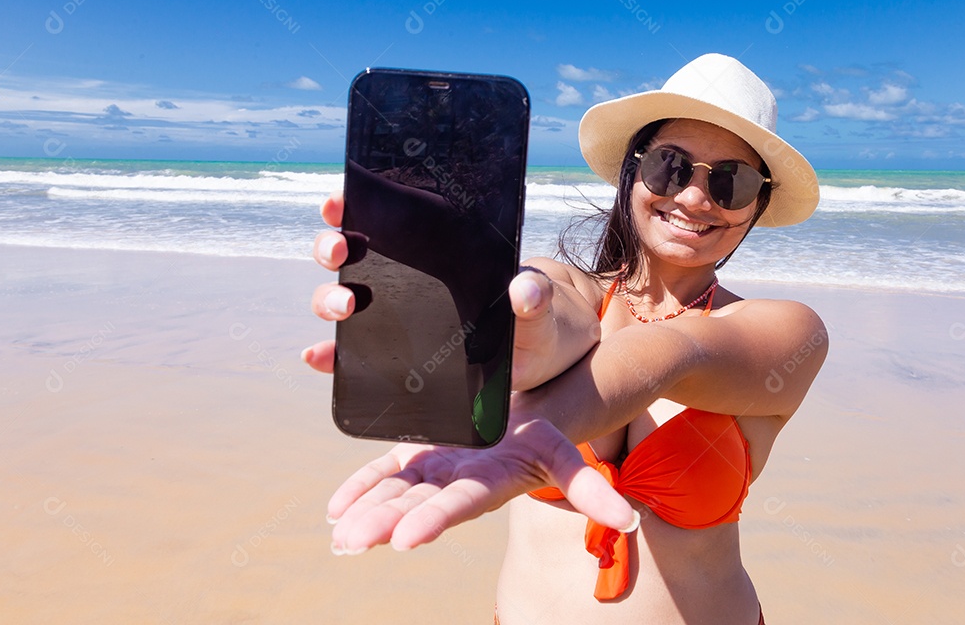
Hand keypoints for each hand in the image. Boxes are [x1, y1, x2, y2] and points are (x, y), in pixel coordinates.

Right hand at [301, 194, 595, 379]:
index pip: (378, 213)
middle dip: (332, 246)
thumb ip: (534, 294)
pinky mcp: (390, 348)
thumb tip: (523, 292)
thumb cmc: (530, 310)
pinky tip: (319, 355)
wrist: (533, 351)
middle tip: (342, 250)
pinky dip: (328, 352)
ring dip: (329, 298)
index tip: (338, 202)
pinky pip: (350, 349)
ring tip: (346, 307)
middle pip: (346, 252)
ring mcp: (390, 312)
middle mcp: (399, 272)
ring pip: (339, 296)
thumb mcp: (537, 300)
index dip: (349, 203)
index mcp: (431, 244)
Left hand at [327, 408, 638, 553]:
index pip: (457, 505)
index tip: (403, 541)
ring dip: (364, 512)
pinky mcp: (414, 454)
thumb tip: (629, 523)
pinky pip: (382, 472)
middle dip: (383, 523)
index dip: (432, 520)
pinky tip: (335, 510)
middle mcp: (454, 482)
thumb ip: (588, 489)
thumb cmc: (540, 436)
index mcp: (487, 483)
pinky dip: (359, 487)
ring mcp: (431, 469)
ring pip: (392, 492)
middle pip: (415, 505)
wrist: (517, 420)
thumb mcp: (563, 453)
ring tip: (340, 538)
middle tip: (353, 543)